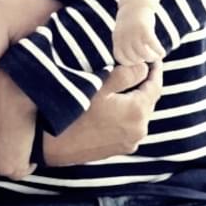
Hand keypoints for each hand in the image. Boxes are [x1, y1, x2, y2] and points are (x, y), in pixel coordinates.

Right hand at [40, 58, 162, 165]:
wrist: (49, 144)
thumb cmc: (73, 112)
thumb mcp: (99, 86)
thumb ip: (126, 74)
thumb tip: (144, 67)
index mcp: (137, 112)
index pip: (156, 86)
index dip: (156, 69)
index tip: (152, 56)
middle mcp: (139, 130)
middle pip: (149, 100)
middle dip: (144, 83)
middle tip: (137, 66)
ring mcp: (129, 142)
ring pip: (139, 114)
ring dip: (135, 99)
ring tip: (124, 84)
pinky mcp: (119, 149)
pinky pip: (130, 126)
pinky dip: (127, 113)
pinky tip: (114, 105)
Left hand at [112, 7, 164, 68]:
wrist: (136, 2)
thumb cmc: (131, 21)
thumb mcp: (123, 33)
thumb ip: (125, 46)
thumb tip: (134, 65)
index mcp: (117, 39)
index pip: (122, 59)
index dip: (131, 63)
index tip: (138, 61)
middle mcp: (124, 37)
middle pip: (133, 58)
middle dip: (142, 60)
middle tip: (150, 58)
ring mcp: (134, 33)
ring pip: (143, 54)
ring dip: (152, 58)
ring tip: (156, 56)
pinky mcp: (145, 29)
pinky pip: (153, 45)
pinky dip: (159, 51)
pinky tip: (162, 53)